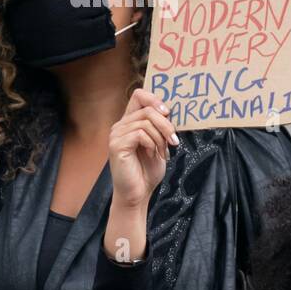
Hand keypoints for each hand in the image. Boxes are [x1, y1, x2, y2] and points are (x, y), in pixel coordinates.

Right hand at [108, 88, 176, 210]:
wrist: (138, 194)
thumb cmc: (147, 171)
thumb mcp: (158, 143)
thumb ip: (160, 126)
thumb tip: (169, 111)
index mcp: (129, 122)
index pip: (139, 95)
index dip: (155, 99)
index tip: (168, 113)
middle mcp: (120, 125)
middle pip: (147, 109)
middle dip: (166, 125)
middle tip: (174, 141)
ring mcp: (116, 134)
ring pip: (146, 121)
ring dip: (160, 137)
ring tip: (161, 152)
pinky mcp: (116, 145)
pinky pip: (140, 133)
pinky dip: (151, 143)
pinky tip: (151, 154)